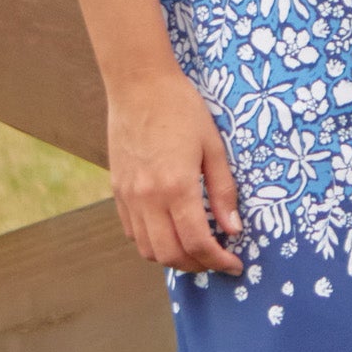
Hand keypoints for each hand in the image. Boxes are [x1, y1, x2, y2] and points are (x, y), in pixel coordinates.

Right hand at [108, 69, 244, 275]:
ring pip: (148, 250)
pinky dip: (152, 242)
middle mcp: (148, 198)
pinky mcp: (117, 190)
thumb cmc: (181, 108)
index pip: (197, 243)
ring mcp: (128, 196)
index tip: (234, 265)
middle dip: (198, 266)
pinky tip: (169, 231)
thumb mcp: (213, 146)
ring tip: (195, 249)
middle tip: (217, 260)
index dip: (218, 261)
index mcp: (176, 186)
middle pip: (170, 255)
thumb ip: (223, 191)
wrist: (139, 84)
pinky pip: (132, 232)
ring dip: (173, 258)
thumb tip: (233, 229)